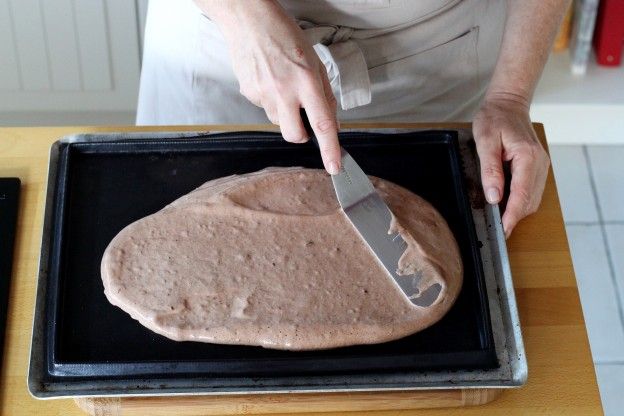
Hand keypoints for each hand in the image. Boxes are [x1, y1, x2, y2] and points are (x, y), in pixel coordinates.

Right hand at [201, 0, 340, 173]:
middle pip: (295, 136)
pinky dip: (271, 101)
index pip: (322, 124)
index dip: (330, 149)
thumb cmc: (284, 35)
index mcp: (306, 81)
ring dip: (286, 114)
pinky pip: (265, 109)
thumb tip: (331, 123)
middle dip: (302, 135)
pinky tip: (269, 80)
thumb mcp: (314, 62)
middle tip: (304, 118)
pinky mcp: (249, 94)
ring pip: (279, 122)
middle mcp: (284, 91)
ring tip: (283, 86)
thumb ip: (324, 95)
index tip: (334, 166)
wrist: (249, 20)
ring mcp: (263, 94)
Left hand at [472, 93, 549, 237]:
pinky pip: (531, 191)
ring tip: (499, 219)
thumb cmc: (495, 118)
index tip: (503, 231)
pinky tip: (505, 203)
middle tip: (497, 230)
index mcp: (528, 157)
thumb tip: (494, 197)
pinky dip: (520, 201)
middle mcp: (540, 163)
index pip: (522, 194)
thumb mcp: (485, 141)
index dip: (512, 215)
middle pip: (530, 200)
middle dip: (514, 217)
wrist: (508, 103)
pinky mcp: (537, 167)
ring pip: (532, 198)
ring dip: (517, 210)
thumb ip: (490, 169)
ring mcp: (541, 166)